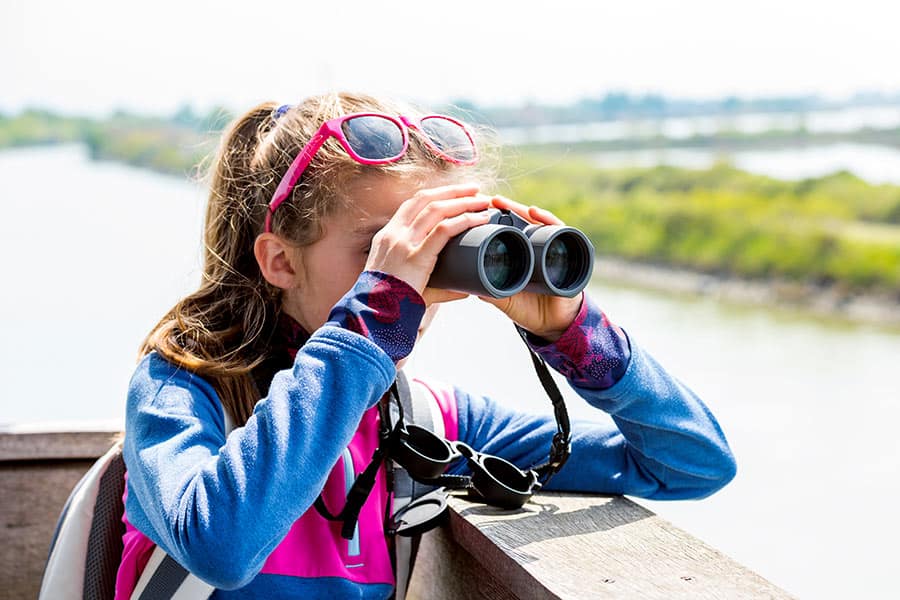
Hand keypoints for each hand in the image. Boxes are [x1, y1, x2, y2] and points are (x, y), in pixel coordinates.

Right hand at [364, 183, 491, 296]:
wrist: (374, 318)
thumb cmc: (390, 306)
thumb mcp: (406, 286)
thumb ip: (437, 286)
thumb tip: (464, 289)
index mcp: (386, 237)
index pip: (412, 205)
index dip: (436, 195)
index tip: (454, 193)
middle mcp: (393, 234)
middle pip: (425, 199)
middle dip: (453, 191)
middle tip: (474, 189)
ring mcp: (403, 243)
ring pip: (437, 209)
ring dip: (463, 201)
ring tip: (482, 201)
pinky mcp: (415, 256)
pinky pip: (444, 230)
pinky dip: (465, 221)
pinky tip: (479, 219)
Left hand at [479, 196, 583, 341]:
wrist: (554, 326)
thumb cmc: (529, 310)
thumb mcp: (504, 298)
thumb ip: (488, 291)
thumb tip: (465, 283)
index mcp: (520, 255)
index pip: (506, 231)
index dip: (493, 220)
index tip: (476, 211)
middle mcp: (536, 248)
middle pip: (520, 222)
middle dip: (505, 209)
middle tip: (489, 200)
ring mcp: (552, 248)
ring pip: (536, 222)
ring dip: (521, 210)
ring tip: (506, 204)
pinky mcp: (567, 253)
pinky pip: (560, 231)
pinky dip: (548, 220)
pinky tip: (535, 213)